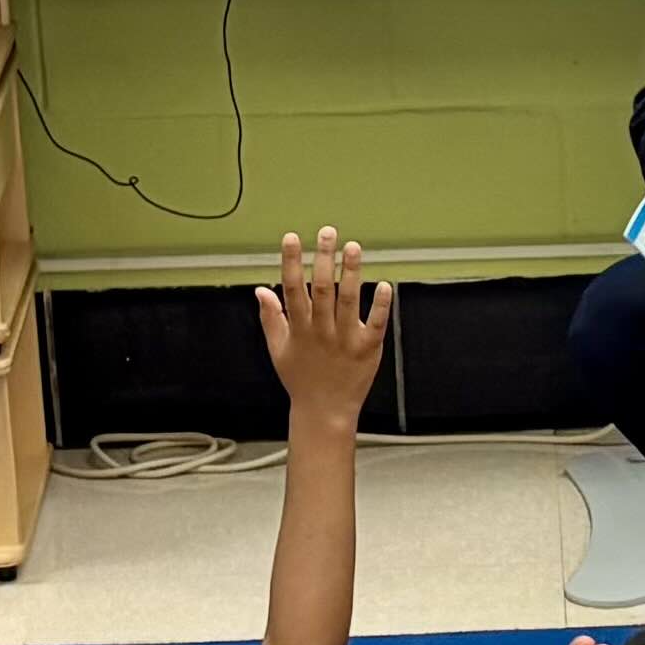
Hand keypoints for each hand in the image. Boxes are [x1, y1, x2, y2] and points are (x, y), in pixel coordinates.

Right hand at [257, 228, 388, 428]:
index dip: (291, 262)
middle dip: (323, 258)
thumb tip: (260, 290)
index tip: (291, 238)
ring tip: (353, 247)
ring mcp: (346, 340)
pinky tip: (384, 285)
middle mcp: (322, 332)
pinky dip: (381, 306)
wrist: (324, 412)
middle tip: (327, 232)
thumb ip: (270, 318)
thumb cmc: (301, 380)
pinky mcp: (368, 349)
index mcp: (299, 329)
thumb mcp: (277, 350)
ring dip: (351, 274)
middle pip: (322, 289)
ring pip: (348, 302)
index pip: (292, 289)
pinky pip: (376, 324)